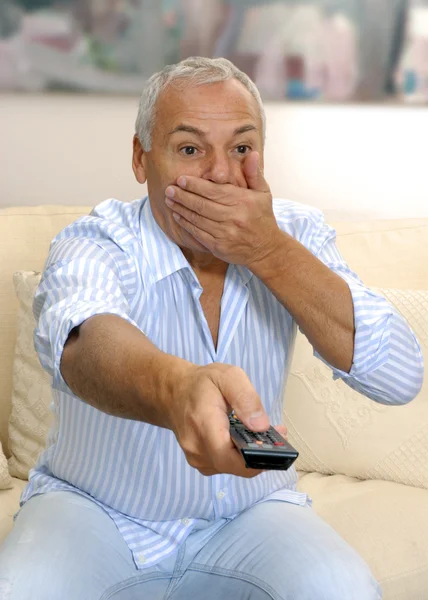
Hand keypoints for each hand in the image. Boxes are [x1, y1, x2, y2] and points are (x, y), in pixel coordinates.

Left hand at [164, 152, 279, 267]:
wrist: (266, 249)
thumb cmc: (262, 218)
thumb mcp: (263, 193)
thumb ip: (254, 173)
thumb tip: (252, 153)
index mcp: (243, 201)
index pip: (214, 191)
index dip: (195, 185)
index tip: (181, 179)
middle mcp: (234, 217)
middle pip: (202, 204)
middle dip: (183, 196)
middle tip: (169, 189)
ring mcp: (225, 233)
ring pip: (198, 219)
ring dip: (181, 209)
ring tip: (169, 200)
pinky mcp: (218, 246)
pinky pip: (198, 233)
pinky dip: (186, 224)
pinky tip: (178, 215)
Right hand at [168, 362, 286, 476]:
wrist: (173, 392)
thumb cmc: (201, 384)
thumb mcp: (227, 376)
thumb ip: (246, 398)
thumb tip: (261, 426)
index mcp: (203, 424)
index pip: (228, 457)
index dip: (254, 459)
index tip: (274, 446)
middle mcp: (196, 447)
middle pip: (234, 465)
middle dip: (259, 454)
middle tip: (278, 434)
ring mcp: (196, 458)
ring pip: (231, 467)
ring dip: (251, 455)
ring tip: (265, 434)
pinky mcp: (201, 461)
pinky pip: (225, 465)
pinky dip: (240, 455)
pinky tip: (248, 439)